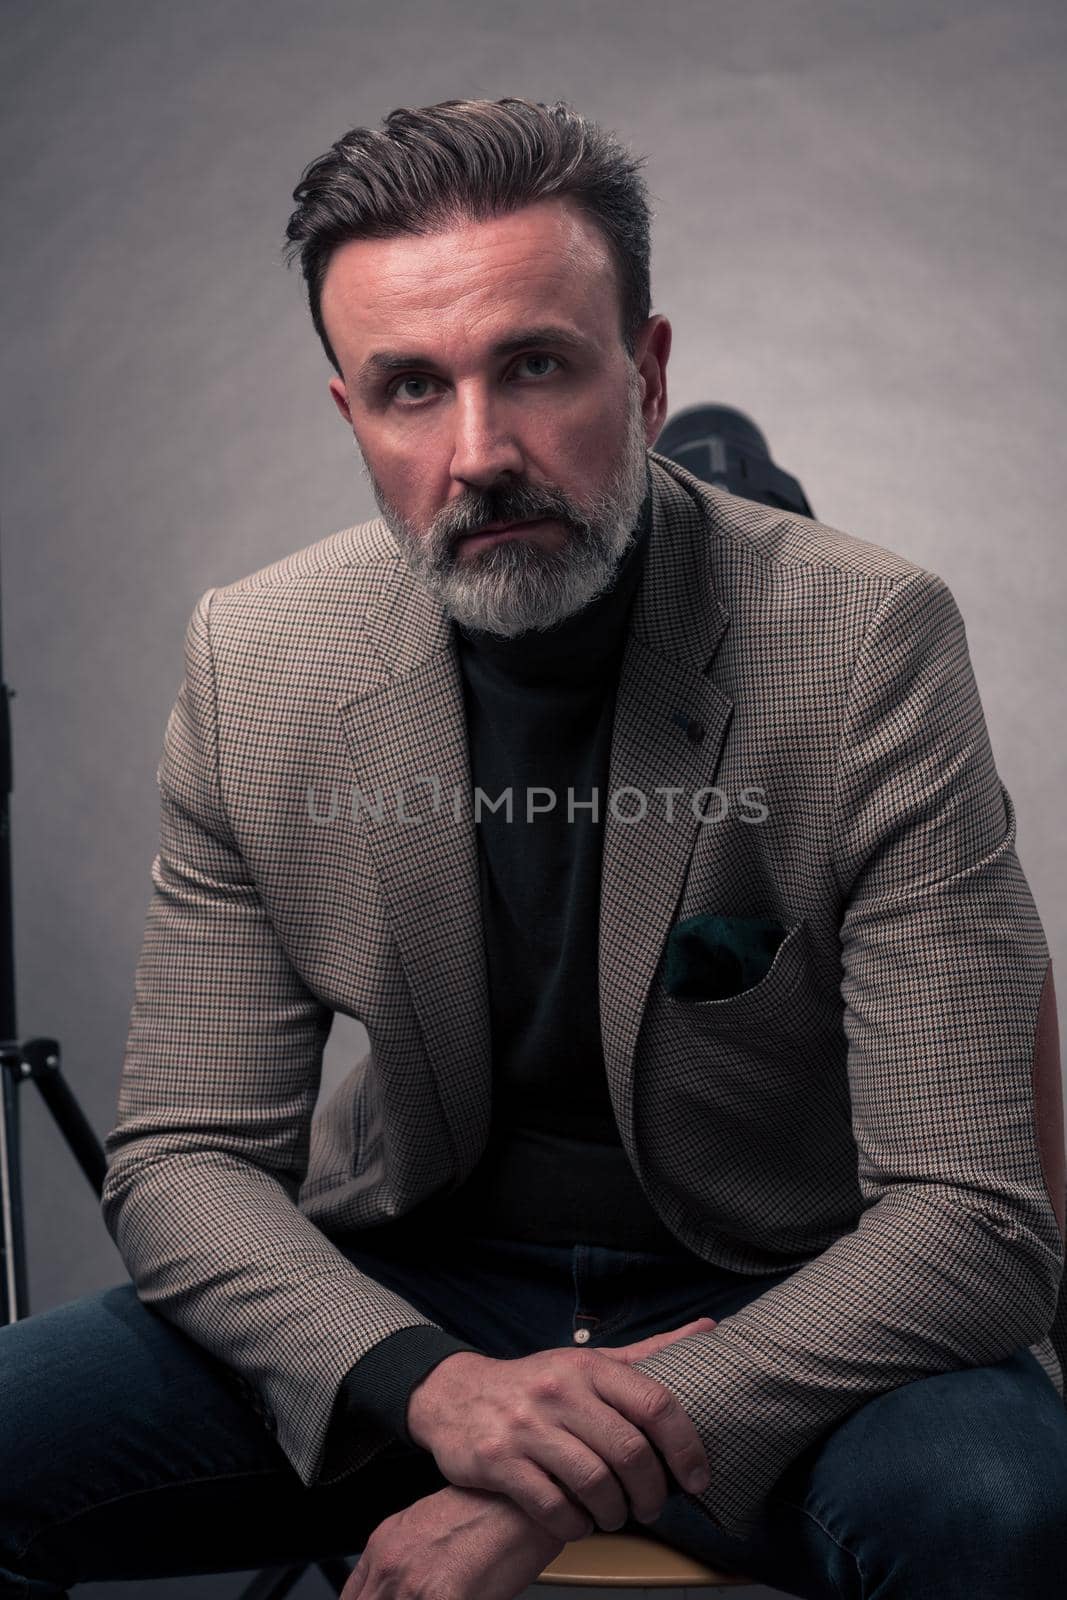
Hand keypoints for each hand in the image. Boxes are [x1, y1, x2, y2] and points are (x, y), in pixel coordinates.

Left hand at [341, 1481, 563, 1599]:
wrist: (524, 1504)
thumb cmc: (489, 1510)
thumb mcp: (429, 1526)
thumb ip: (403, 1560)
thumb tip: (397, 1592)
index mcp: (382, 1545)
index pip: (352, 1598)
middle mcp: (390, 1564)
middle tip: (421, 1598)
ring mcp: (412, 1585)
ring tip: (442, 1596)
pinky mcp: (443, 1599)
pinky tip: (464, 1599)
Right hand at [405, 1314, 716, 1541]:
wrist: (455, 1397)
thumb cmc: (538, 1385)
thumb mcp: (588, 1362)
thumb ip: (648, 1353)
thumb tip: (709, 1329)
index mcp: (588, 1367)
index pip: (654, 1404)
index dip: (685, 1447)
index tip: (696, 1478)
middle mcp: (560, 1391)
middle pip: (629, 1451)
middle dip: (651, 1492)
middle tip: (653, 1506)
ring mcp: (528, 1426)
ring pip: (594, 1483)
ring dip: (615, 1513)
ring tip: (616, 1516)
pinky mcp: (500, 1461)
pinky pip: (553, 1507)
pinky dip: (575, 1525)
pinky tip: (579, 1522)